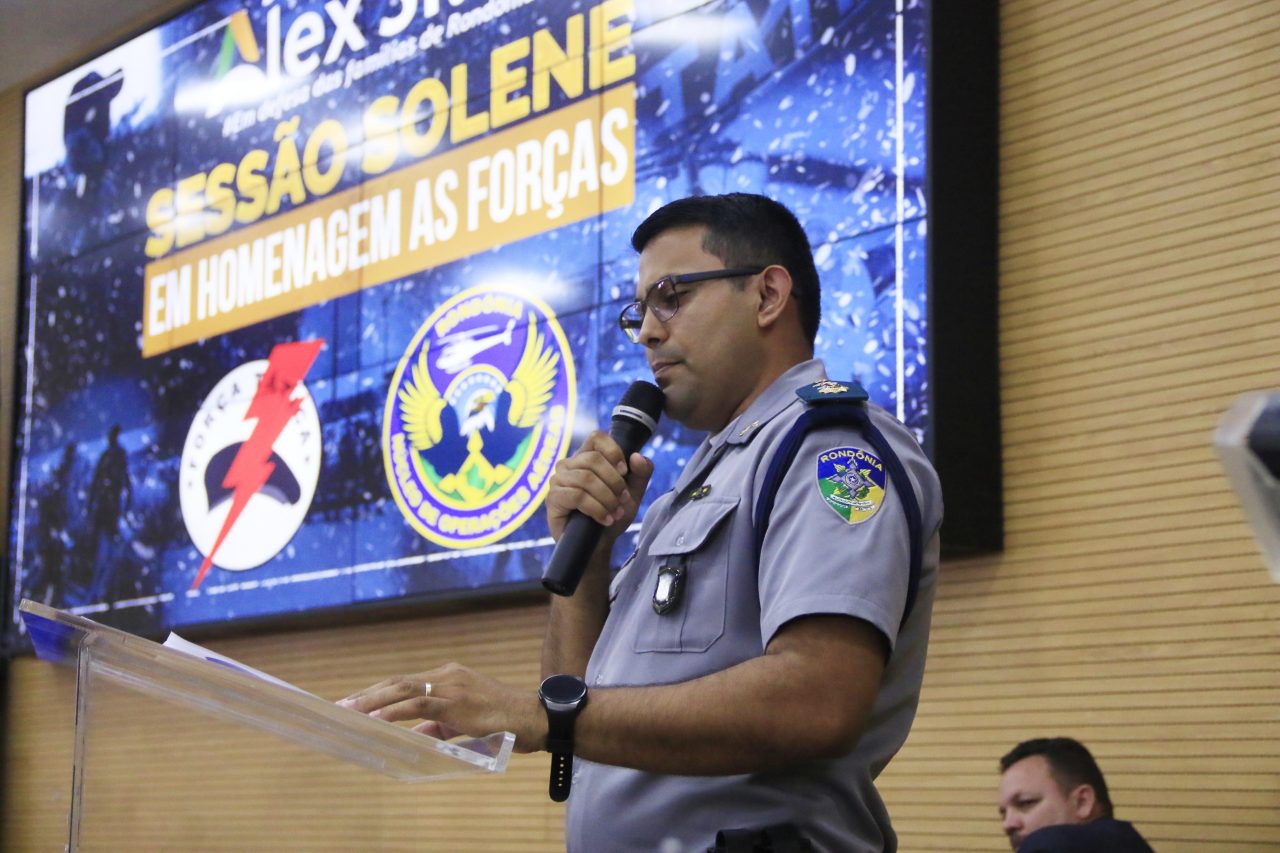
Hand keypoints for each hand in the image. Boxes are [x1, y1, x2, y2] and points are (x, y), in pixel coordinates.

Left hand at [336, 663, 545, 752]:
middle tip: (340, 705)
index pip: (405, 681)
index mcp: (450, 676)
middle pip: (397, 681)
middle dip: (367, 694)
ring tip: (349, 710)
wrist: (534, 718)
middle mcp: (447, 675)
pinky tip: (376, 719)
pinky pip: (418, 704)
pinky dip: (394, 711)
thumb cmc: (505, 721)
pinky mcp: (456, 702)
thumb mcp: (466, 722)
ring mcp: (451, 686)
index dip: (378, 691)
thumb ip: (439, 725)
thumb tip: (414, 734)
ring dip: (373, 701)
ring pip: (403, 688)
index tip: (355, 701)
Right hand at [545, 431, 653, 540]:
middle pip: (593, 459)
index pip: (597, 437)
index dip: (613, 451)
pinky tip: (604, 519)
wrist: (599, 544)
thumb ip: (641, 473)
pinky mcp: (553, 498)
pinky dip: (596, 508)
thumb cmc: (612, 514)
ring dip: (606, 498)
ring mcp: (558, 480)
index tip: (624, 472)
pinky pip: (576, 496)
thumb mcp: (633, 493)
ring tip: (615, 512)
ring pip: (586, 478)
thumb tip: (636, 456)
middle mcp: (569, 464)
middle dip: (614, 482)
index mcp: (587, 457)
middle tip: (623, 500)